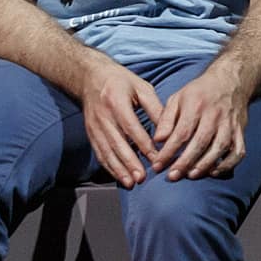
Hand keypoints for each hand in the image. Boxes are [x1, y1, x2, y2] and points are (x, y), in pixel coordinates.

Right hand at [79, 58, 164, 187]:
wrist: (90, 77)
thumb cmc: (121, 81)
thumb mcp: (141, 87)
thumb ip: (156, 108)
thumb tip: (170, 131)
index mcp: (116, 102)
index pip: (132, 128)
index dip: (144, 145)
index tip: (157, 158)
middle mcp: (103, 116)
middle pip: (117, 143)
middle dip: (129, 162)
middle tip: (142, 178)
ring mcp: (94, 126)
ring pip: (106, 151)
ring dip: (118, 169)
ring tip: (130, 183)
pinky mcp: (90, 133)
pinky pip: (99, 152)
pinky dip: (109, 166)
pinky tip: (119, 177)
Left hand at [151, 67, 248, 179]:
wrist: (231, 81)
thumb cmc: (200, 92)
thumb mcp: (178, 98)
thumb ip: (166, 119)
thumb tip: (158, 140)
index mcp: (196, 105)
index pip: (181, 132)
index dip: (169, 151)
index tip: (158, 165)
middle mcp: (215, 115)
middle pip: (200, 143)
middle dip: (185, 162)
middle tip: (172, 176)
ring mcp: (230, 124)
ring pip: (219, 149)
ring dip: (205, 165)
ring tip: (191, 175)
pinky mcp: (241, 132)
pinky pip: (238, 152)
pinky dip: (228, 165)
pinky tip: (214, 172)